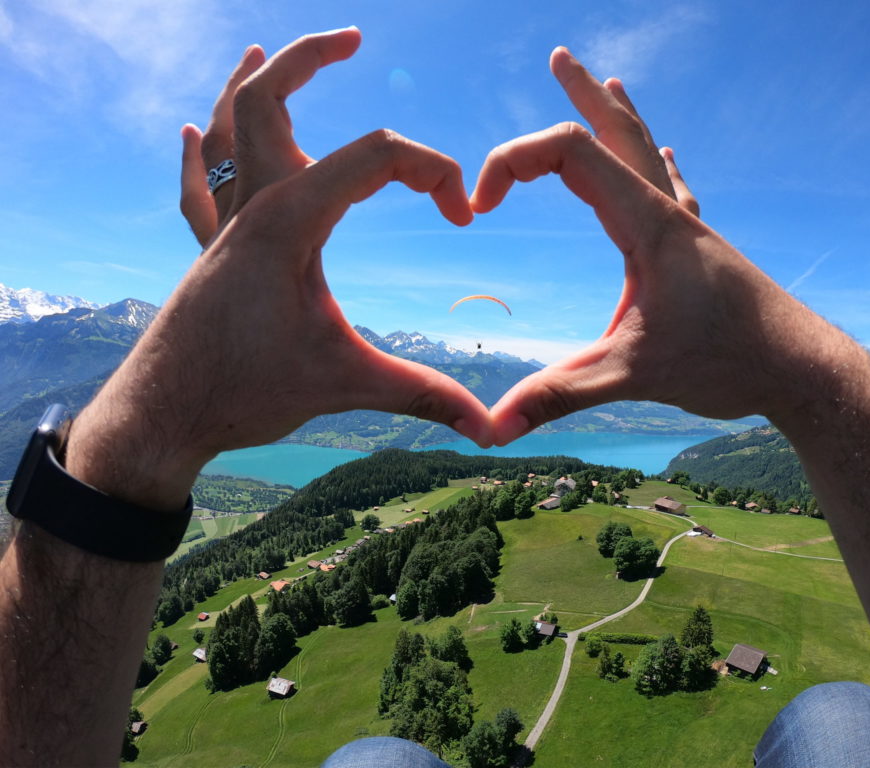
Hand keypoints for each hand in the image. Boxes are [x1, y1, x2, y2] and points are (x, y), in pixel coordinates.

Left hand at [67, 31, 491, 508]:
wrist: (163, 417)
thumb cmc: (244, 393)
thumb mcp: (345, 384)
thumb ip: (422, 395)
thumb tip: (489, 427)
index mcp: (290, 221)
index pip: (375, 155)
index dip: (433, 172)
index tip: (462, 218)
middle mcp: (252, 207)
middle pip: (268, 100)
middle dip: (309, 57)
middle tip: (353, 38)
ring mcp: (225, 226)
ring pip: (226, 130)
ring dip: (246, 85)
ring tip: (260, 49)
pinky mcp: (211, 252)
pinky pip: (200, 184)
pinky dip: (202, 151)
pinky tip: (194, 132)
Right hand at [473, 48, 827, 443]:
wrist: (802, 368)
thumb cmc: (729, 362)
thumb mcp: (634, 376)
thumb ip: (561, 395)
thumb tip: (493, 427)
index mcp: (648, 223)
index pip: (570, 154)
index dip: (513, 163)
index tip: (481, 208)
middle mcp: (669, 213)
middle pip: (616, 133)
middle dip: (580, 95)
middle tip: (559, 58)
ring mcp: (690, 229)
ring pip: (646, 154)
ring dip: (618, 119)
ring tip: (607, 86)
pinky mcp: (702, 251)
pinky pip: (674, 189)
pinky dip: (656, 163)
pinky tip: (666, 156)